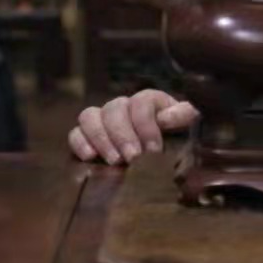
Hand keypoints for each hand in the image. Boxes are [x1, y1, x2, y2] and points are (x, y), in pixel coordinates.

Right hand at [67, 90, 198, 164]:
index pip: (141, 101)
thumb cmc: (177, 137)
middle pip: (114, 108)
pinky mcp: (86, 138)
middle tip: (133, 158)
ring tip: (114, 161)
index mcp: (148, 101)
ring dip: (101, 138)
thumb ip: (185, 116)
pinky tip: (90, 157)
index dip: (146, 124)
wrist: (163, 158)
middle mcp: (122, 106)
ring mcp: (102, 120)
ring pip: (90, 116)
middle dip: (123, 134)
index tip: (154, 149)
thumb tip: (166, 118)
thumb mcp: (188, 125)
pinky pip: (75, 132)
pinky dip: (79, 143)